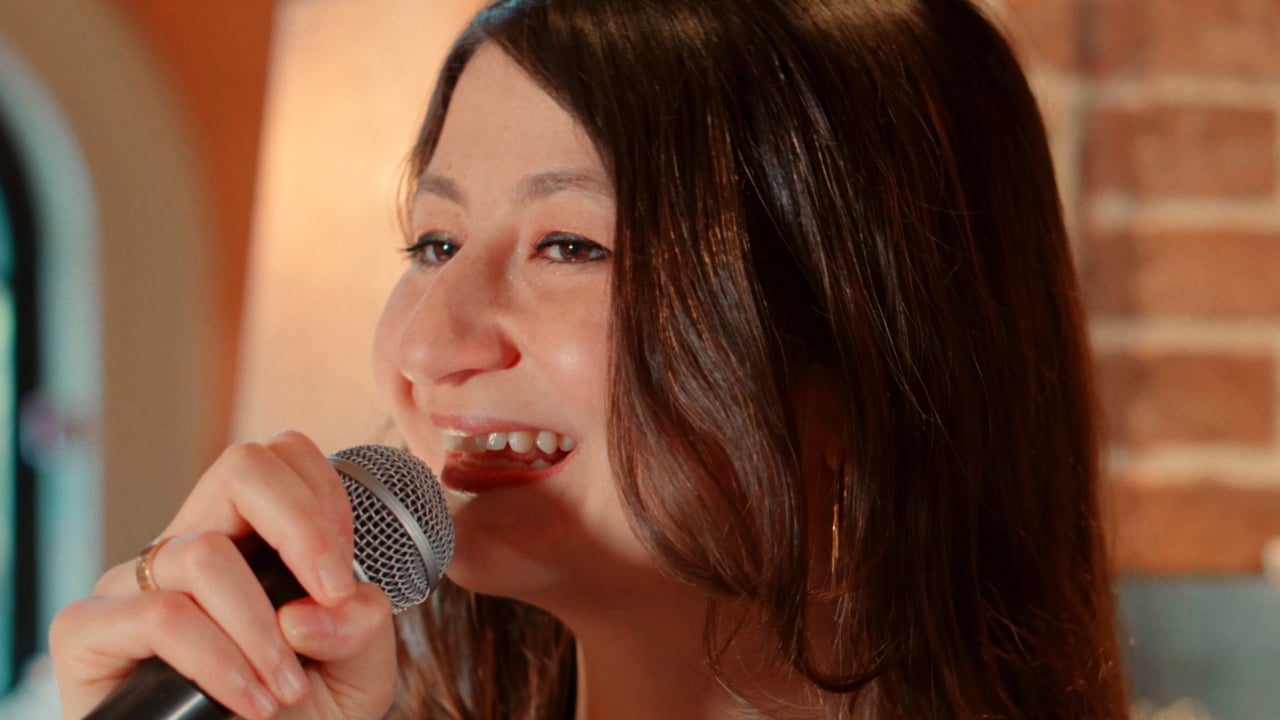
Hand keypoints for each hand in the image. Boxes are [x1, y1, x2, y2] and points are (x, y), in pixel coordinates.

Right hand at [49, 431, 398, 718]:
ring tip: (285, 690)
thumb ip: (362, 628)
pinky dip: (219, 661)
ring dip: (260, 628)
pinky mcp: (90, 632)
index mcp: (250, 542)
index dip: (325, 498)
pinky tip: (249, 702)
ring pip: (205, 554)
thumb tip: (313, 608)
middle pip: (241, 466)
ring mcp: (135, 586)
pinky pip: (161, 616)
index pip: (282, 458)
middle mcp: (190, 548)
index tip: (345, 577)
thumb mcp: (357, 675)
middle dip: (302, 526)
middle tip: (330, 594)